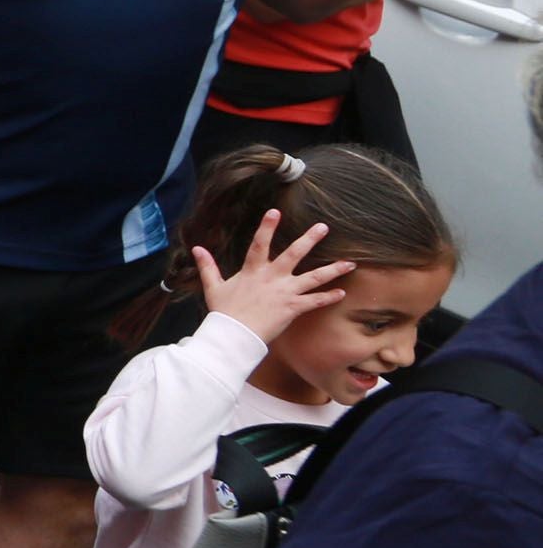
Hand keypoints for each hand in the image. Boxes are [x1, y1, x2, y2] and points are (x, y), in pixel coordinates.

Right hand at [196, 208, 349, 346]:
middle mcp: (272, 278)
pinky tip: (341, 292)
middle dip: (309, 240)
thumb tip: (197, 249)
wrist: (234, 335)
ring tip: (350, 263)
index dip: (266, 227)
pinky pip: (314, 301)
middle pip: (294, 254)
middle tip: (324, 227)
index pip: (259, 244)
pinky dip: (328, 297)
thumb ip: (208, 266)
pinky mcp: (292, 308)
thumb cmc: (224, 312)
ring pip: (313, 278)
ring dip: (332, 270)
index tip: (275, 212)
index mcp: (253, 271)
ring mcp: (284, 293)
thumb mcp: (213, 287)